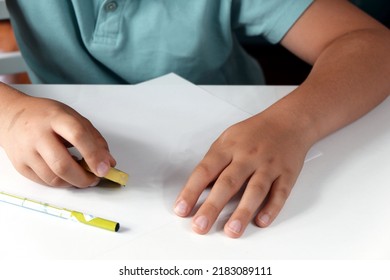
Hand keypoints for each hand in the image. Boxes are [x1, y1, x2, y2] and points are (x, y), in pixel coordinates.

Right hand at [0, 94, 115, 186]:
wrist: (11, 116)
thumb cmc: (47, 116)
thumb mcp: (73, 117)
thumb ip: (94, 138)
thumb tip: (108, 162)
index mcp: (56, 118)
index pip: (77, 136)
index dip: (94, 155)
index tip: (105, 169)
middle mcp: (38, 134)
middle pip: (62, 164)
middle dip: (84, 178)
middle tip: (95, 179)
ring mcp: (26, 152)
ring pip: (53, 178)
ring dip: (73, 183)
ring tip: (82, 177)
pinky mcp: (20, 165)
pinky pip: (44, 182)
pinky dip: (60, 183)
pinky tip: (67, 175)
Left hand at [174, 106, 312, 237]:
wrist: (288, 121)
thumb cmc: (254, 132)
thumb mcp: (227, 139)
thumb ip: (214, 162)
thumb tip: (199, 188)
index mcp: (228, 147)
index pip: (205, 170)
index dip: (191, 191)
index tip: (181, 209)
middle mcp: (247, 156)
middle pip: (228, 183)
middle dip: (212, 206)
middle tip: (200, 226)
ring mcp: (268, 165)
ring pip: (255, 190)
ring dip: (243, 212)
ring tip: (231, 230)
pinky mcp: (287, 174)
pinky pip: (280, 192)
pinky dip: (272, 208)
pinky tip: (262, 221)